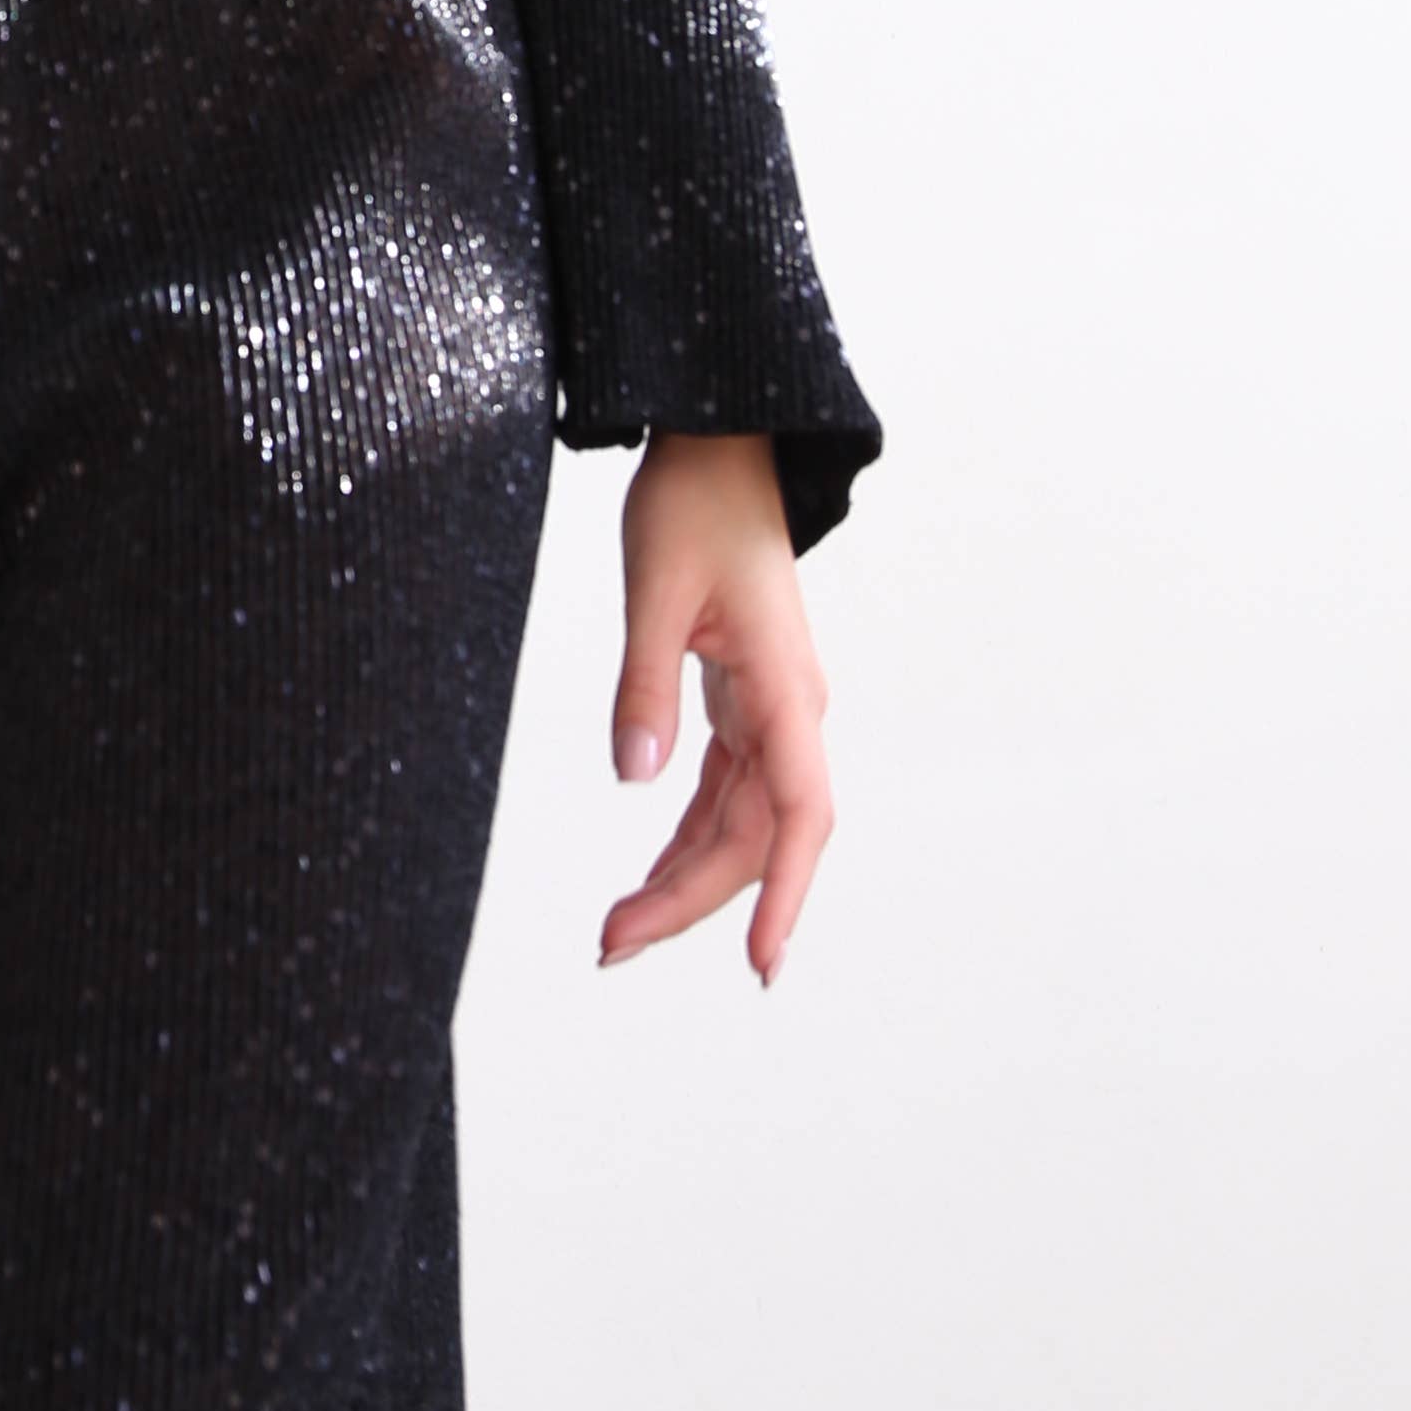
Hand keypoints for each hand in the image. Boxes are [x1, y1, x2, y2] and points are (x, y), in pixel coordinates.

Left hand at [599, 430, 832, 985]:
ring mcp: (771, 709)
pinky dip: (687, 838)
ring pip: (740, 822)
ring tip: (617, 931)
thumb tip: (632, 778)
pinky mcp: (744, 702)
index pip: (799, 815)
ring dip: (686, 879)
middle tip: (611, 946)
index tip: (762, 966)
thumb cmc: (692, 503)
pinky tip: (650, 876)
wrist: (722, 444)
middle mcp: (791, 709)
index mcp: (785, 687)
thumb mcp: (655, 588)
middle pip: (755, 835)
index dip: (783, 894)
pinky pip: (724, 792)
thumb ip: (644, 684)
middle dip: (690, 900)